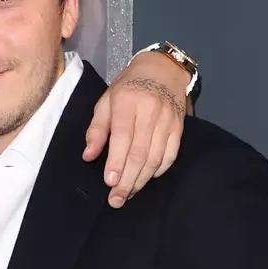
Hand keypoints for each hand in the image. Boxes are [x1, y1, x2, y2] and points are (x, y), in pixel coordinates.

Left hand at [83, 56, 190, 207]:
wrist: (163, 68)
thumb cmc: (128, 87)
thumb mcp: (106, 101)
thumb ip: (96, 129)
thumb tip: (88, 156)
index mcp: (128, 102)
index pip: (122, 137)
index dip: (116, 162)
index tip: (109, 182)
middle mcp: (150, 111)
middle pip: (140, 152)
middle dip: (127, 180)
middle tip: (116, 200)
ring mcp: (167, 119)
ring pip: (156, 157)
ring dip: (142, 180)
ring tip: (129, 194)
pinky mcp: (179, 126)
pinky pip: (171, 154)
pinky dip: (159, 170)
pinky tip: (147, 178)